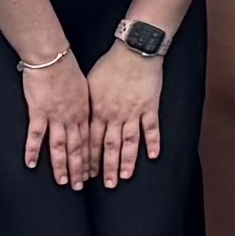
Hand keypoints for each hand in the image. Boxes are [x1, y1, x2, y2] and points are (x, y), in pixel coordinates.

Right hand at [20, 54, 94, 185]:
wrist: (52, 56)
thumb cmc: (67, 67)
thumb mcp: (84, 87)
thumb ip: (85, 104)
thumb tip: (87, 114)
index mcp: (84, 111)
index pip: (90, 140)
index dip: (91, 158)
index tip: (92, 173)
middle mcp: (72, 117)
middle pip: (77, 148)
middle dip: (79, 169)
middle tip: (80, 185)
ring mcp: (55, 116)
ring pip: (60, 146)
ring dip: (61, 166)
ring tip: (62, 181)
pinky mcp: (39, 112)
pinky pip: (36, 135)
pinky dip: (33, 150)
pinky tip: (30, 163)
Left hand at [87, 42, 166, 185]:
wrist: (133, 50)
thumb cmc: (110, 64)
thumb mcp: (91, 84)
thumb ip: (88, 104)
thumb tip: (81, 118)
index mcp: (99, 110)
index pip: (92, 141)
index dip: (90, 159)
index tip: (87, 174)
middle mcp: (115, 115)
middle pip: (110, 146)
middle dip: (107, 167)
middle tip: (107, 185)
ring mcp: (134, 112)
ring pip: (129, 142)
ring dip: (127, 161)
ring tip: (125, 177)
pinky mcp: (150, 106)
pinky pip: (151, 128)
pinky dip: (153, 142)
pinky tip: (153, 156)